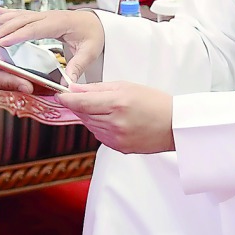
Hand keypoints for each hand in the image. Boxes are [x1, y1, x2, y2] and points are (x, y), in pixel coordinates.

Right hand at [0, 8, 103, 82]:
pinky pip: (20, 14)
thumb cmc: (93, 35)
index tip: (2, 41)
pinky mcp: (39, 17)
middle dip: (4, 28)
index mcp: (60, 23)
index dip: (18, 34)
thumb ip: (78, 66)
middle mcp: (49, 16)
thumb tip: (69, 83)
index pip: (35, 29)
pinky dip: (5, 13)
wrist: (97, 22)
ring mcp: (43, 15)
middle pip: (23, 20)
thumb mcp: (90, 52)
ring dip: (2, 19)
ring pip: (19, 15)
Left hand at [57, 81, 174, 153]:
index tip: (60, 96)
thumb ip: (97, 88)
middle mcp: (115, 123)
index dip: (67, 99)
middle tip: (88, 97)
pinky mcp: (119, 148)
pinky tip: (114, 120)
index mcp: (117, 103)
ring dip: (92, 116)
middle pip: (84, 115)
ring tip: (108, 108)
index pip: (82, 102)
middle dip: (81, 106)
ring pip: (91, 126)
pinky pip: (100, 136)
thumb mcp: (125, 86)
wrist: (174, 125)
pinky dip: (101, 127)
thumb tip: (75, 88)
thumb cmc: (154, 102)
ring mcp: (117, 138)